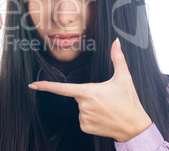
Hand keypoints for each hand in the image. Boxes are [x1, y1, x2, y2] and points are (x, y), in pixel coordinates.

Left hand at [28, 38, 151, 141]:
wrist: (135, 127)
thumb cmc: (129, 101)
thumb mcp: (124, 77)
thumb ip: (117, 57)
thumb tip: (116, 41)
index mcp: (88, 91)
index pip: (62, 88)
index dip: (46, 86)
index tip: (33, 85)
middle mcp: (83, 106)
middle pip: (77, 96)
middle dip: (88, 95)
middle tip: (105, 100)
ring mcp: (83, 118)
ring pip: (80, 108)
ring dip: (90, 107)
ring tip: (106, 109)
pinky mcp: (85, 127)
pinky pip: (82, 119)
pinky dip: (91, 117)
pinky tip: (103, 118)